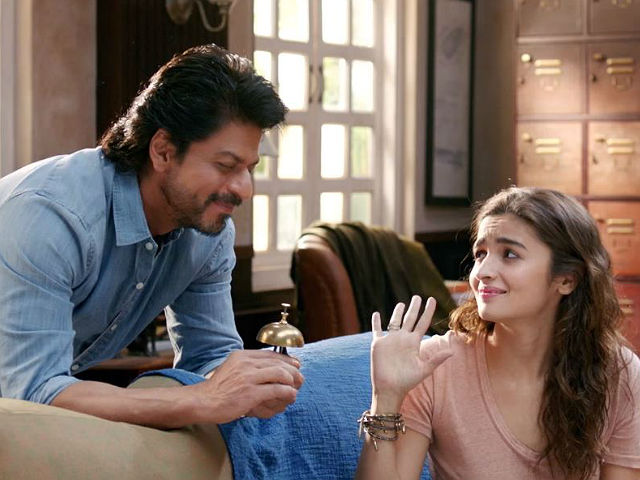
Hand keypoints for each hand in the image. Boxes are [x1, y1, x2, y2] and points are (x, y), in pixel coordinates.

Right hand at [191, 349, 303, 422]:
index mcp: (242, 356)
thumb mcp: (231, 369)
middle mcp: (246, 363)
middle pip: (278, 362)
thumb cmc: (218, 389)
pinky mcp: (250, 393)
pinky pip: (277, 390)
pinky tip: (290, 397)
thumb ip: (248, 366)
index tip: (295, 365)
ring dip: (292, 382)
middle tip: (300, 379)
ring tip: (296, 389)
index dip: (286, 359)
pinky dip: (287, 393)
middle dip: (293, 371)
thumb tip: (268, 367)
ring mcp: (248, 377)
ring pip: (281, 374)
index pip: (270, 354)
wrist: (203, 401)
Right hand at [370, 296, 452, 411]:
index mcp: (414, 343)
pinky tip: (376, 314)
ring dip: (397, 313)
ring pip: (394, 322)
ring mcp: (390, 340)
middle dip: (414, 308)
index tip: (432, 300)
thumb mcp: (424, 369)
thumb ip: (437, 359)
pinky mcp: (378, 344)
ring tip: (401, 304)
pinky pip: (377, 330)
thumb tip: (453, 350)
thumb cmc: (408, 381)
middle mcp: (403, 339)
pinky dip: (376, 322)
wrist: (390, 389)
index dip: (427, 311)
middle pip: (409, 319)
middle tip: (418, 297)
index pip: (422, 323)